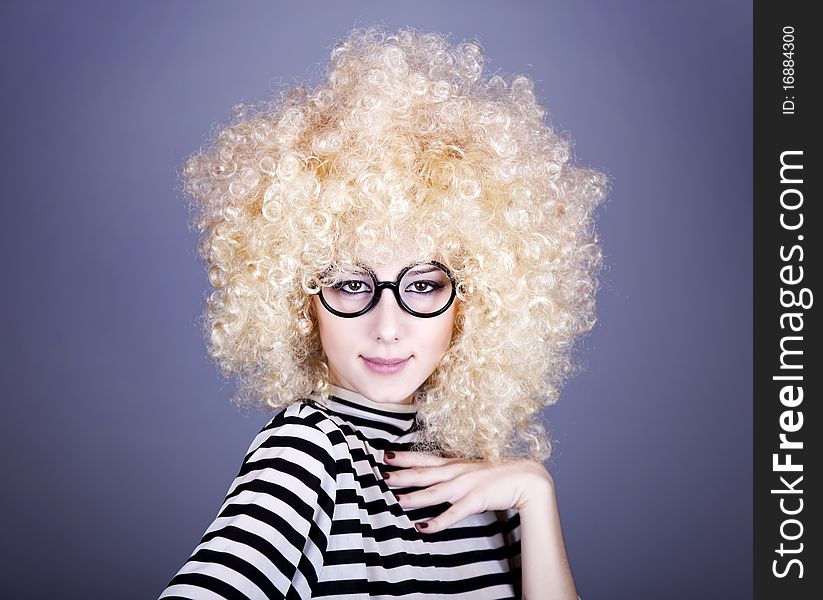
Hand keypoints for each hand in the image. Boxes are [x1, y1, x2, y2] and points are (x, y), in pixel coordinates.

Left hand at [382, 450, 554, 533]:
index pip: (425, 458)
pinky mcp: (476, 500)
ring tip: (396, 501)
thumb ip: (455, 473)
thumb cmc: (499, 475)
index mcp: (455, 464)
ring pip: (435, 492)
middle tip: (382, 475)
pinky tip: (423, 527)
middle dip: (402, 475)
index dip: (405, 457)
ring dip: (414, 497)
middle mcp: (457, 472)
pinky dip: (438, 521)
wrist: (527, 477)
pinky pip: (453, 514)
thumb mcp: (472, 469)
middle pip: (424, 473)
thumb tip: (438, 476)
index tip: (386, 455)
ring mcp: (466, 486)